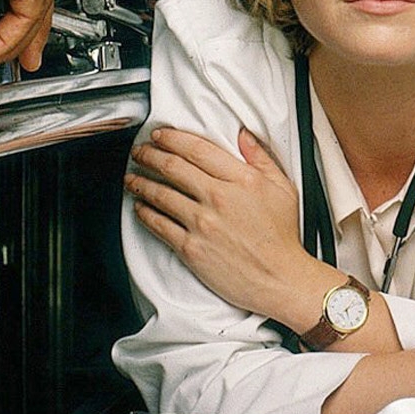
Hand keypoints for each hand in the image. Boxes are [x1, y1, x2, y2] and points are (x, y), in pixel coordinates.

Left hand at [126, 125, 321, 329]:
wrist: (278, 277)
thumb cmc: (281, 236)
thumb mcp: (282, 188)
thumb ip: (260, 158)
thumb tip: (243, 135)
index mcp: (241, 179)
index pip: (198, 149)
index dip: (173, 138)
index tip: (160, 135)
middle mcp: (218, 198)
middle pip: (173, 168)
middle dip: (150, 155)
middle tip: (140, 151)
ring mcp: (202, 223)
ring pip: (161, 194)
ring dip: (141, 182)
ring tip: (132, 178)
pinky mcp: (191, 248)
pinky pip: (159, 225)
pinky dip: (144, 213)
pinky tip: (139, 208)